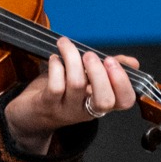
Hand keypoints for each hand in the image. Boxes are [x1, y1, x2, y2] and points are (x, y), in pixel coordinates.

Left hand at [2, 36, 140, 155]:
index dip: (122, 82)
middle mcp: (87, 110)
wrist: (28, 116)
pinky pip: (55, 85)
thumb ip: (107, 71)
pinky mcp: (47, 105)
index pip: (124, 101)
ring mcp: (67, 110)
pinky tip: (54, 58)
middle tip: (89, 55)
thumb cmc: (58, 93)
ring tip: (66, 45)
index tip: (112, 61)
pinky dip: (56, 66)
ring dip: (73, 59)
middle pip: (104, 100)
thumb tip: (132, 63)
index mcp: (100, 103)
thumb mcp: (86, 81)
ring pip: (77, 85)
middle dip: (99, 72)